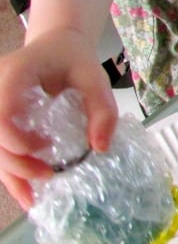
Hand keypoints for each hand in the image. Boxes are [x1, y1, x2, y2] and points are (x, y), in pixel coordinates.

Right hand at [0, 29, 117, 209]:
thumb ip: (102, 109)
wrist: (56, 47)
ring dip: (9, 173)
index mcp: (14, 74)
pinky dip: (9, 171)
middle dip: (15, 162)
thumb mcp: (95, 78)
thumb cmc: (73, 60)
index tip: (45, 148)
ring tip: (34, 196)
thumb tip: (100, 147)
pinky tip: (24, 192)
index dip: (16, 138)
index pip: (1, 112)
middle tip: (48, 175)